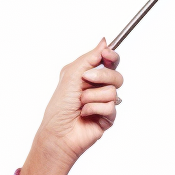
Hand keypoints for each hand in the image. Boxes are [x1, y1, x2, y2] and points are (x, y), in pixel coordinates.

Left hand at [7, 39, 122, 174]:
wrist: (57, 133)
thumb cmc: (59, 108)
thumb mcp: (70, 75)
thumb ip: (89, 57)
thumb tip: (104, 41)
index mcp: (89, 77)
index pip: (110, 62)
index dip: (111, 56)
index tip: (106, 55)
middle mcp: (98, 89)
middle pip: (116, 75)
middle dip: (101, 76)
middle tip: (85, 82)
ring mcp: (104, 104)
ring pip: (113, 91)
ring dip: (93, 96)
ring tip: (80, 104)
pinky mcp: (108, 118)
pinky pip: (111, 107)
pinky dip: (95, 109)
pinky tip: (85, 114)